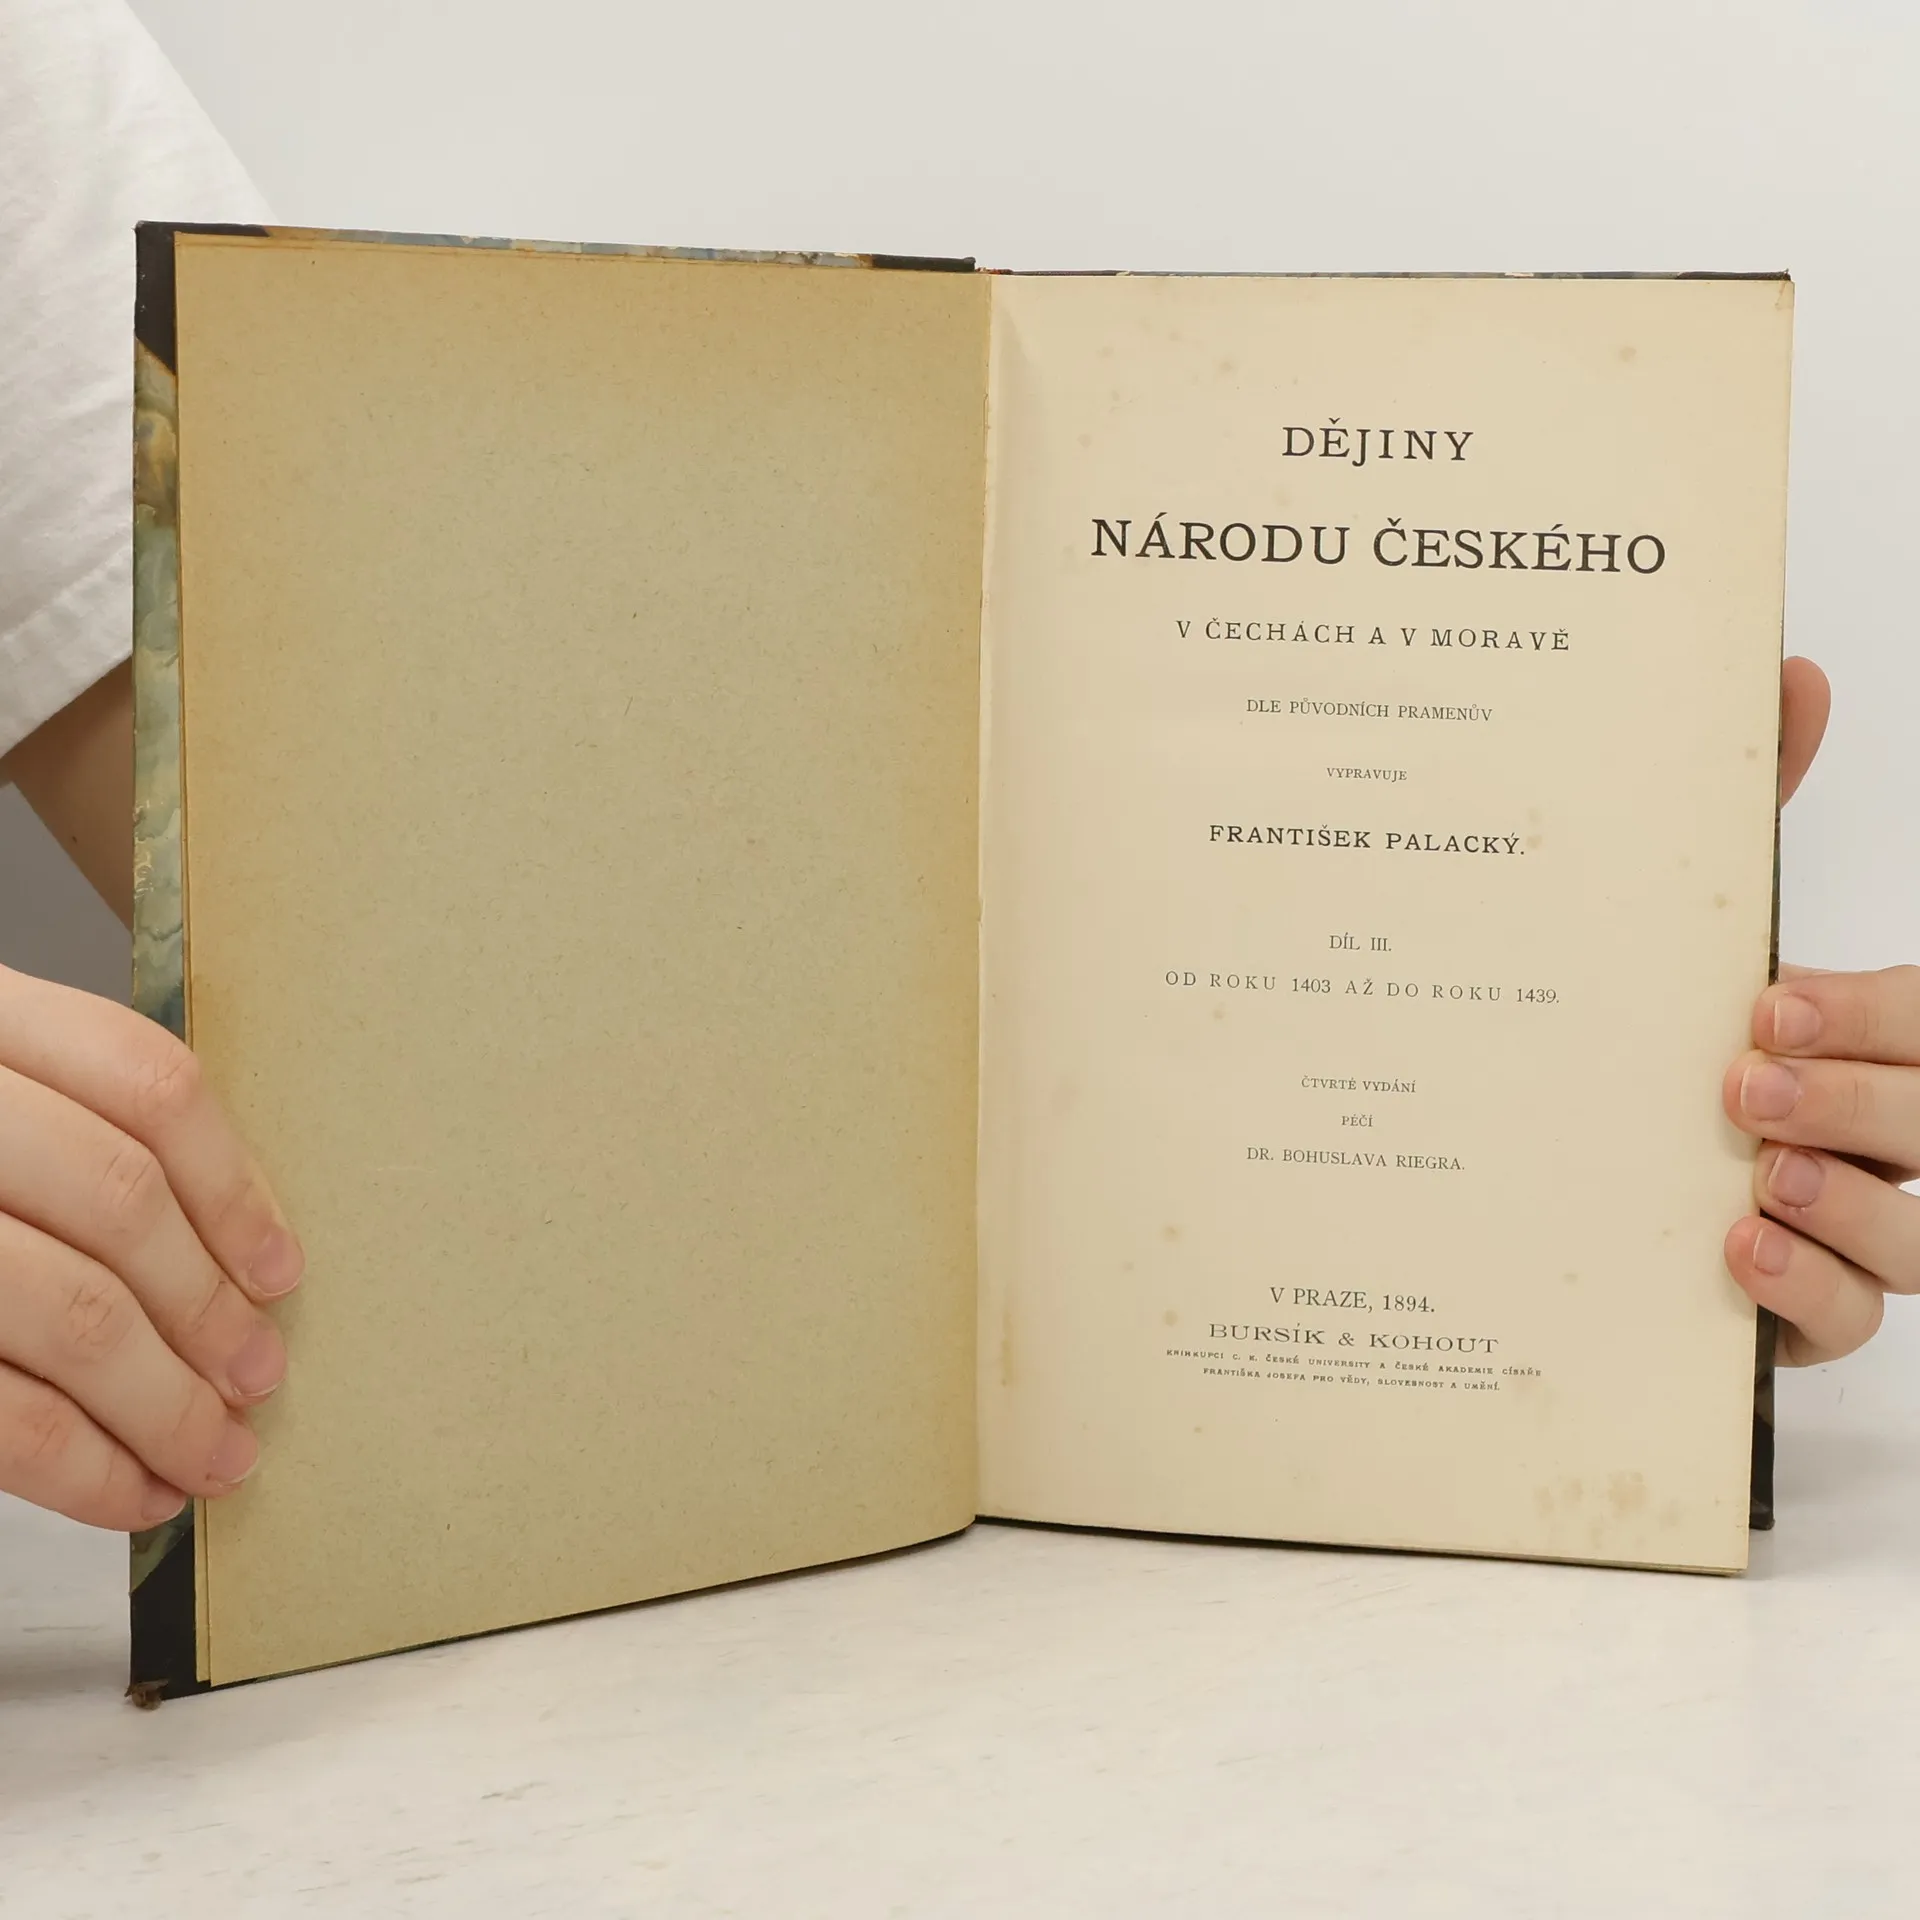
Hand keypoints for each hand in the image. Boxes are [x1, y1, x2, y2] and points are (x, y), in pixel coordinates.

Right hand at [0, 965, 301, 1527]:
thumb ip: (64, 1134)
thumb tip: (230, 1259)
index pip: (145, 1083)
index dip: (233, 1185)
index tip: (279, 1270)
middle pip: (121, 1202)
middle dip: (208, 1310)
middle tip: (259, 1379)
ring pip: (75, 1314)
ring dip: (166, 1406)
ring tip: (217, 1457)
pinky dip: (82, 1467)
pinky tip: (132, 1495)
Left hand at [1722, 657, 1918, 1362]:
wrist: (1592, 1162)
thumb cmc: (1684, 1030)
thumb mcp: (1709, 926)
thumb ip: (1753, 807)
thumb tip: (1788, 670)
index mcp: (1888, 1042)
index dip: (1873, 1017)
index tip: (1767, 1000)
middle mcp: (1897, 1135)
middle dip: (1855, 1100)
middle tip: (1744, 1079)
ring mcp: (1866, 1233)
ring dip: (1848, 1204)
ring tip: (1758, 1173)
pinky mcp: (1812, 1315)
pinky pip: (1854, 1324)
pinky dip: (1809, 1291)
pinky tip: (1739, 1249)